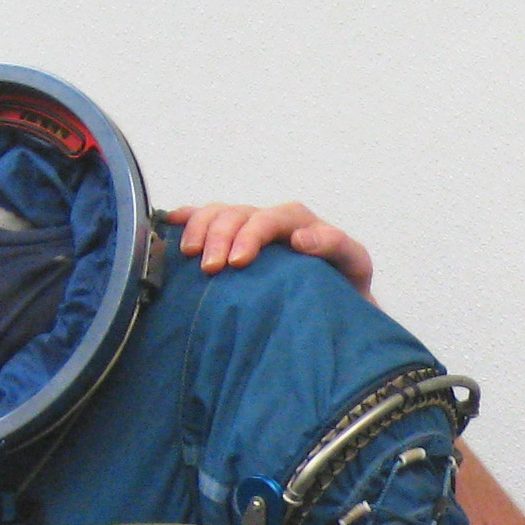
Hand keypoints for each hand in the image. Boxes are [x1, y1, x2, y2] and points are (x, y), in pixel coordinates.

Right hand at [164, 201, 373, 293]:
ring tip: (189, 254)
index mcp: (304, 225)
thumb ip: (337, 247)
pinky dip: (187, 218)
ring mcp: (252, 230)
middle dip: (220, 236)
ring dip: (200, 229)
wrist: (338, 311)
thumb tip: (300, 239)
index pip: (274, 217)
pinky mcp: (235, 242)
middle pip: (239, 214)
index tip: (238, 262)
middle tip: (210, 268)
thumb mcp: (354, 267)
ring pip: (219, 213)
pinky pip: (206, 219)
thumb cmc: (347, 290)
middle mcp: (275, 222)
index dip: (252, 234)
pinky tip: (170, 222)